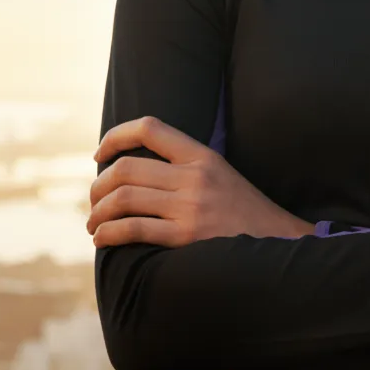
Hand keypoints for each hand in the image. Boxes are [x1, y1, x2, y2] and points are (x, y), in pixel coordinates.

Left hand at [88, 117, 312, 246]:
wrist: (276, 241)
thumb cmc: (241, 211)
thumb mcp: (220, 174)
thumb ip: (184, 167)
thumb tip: (131, 170)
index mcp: (202, 156)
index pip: (149, 128)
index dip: (115, 136)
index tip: (100, 154)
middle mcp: (195, 176)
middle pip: (126, 168)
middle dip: (98, 186)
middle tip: (93, 201)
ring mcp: (191, 206)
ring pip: (123, 198)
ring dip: (97, 212)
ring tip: (94, 223)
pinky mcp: (186, 236)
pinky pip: (133, 229)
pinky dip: (109, 233)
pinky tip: (103, 239)